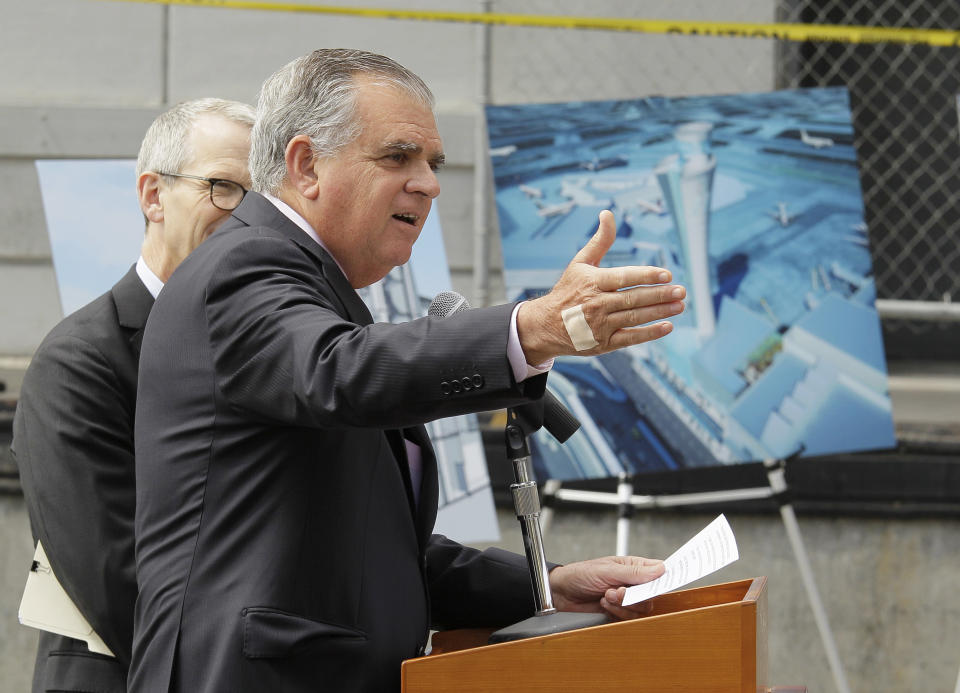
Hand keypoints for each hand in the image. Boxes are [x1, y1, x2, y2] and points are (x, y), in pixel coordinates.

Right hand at [516, 210, 684, 365]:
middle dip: (659, 295)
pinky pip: (630, 338)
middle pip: (633, 299)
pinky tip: (667, 326)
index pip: (623, 278)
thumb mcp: (580, 263)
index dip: (646, 276)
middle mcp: (597, 304)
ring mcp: (600, 325)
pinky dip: (650, 333)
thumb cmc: (568, 290)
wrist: (546, 325)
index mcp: (593, 282)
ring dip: (659, 312)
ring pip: (635, 317)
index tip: (667, 274)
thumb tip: (608, 213)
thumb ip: (600, 241)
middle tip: (682, 291)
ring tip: (680, 305)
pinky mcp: (603, 343)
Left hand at [549, 555, 664, 619]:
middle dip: (632, 597)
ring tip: (605, 596)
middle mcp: (632, 582)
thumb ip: (634, 572)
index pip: (658, 572)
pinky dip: (615, 613)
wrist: (561, 593)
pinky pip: (628, 618)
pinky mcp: (618, 611)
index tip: (658, 585)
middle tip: (615, 591)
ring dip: (622, 606)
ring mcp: (625, 598)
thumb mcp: (608, 570)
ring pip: (640, 609)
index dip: (662, 579)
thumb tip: (661, 568)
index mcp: (633, 566)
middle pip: (650, 596)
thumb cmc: (581, 574)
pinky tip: (603, 604)